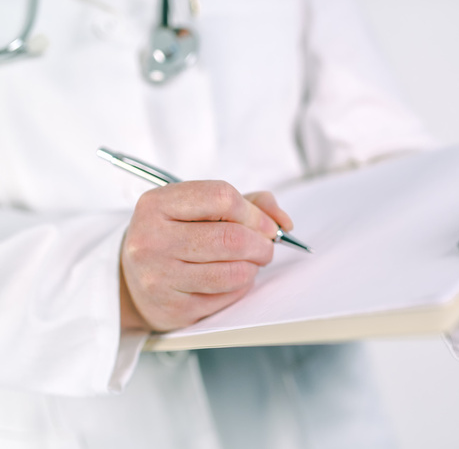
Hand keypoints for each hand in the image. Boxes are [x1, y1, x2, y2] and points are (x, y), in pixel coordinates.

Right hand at [119, 181, 292, 331]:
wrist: (130, 280)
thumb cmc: (174, 237)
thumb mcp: (198, 208)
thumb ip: (247, 203)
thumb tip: (282, 220)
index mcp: (156, 204)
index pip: (221, 197)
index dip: (254, 212)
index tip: (267, 224)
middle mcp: (152, 239)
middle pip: (232, 238)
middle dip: (262, 244)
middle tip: (266, 246)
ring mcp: (159, 276)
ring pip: (233, 271)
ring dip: (253, 267)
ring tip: (249, 261)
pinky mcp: (173, 308)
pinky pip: (226, 296)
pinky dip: (241, 286)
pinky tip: (232, 279)